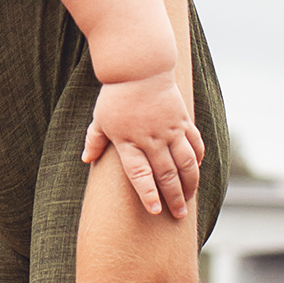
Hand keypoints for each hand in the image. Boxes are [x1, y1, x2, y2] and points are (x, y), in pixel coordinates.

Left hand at [82, 73, 203, 218]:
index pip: (139, 175)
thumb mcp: (100, 118)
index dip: (148, 194)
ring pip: (186, 163)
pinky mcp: (182, 121)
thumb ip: (94, 140)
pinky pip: (194, 143)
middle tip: (178, 214)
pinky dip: (198, 158)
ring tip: (190, 199)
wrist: (139, 67)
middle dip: (174, 197)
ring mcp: (169, 130)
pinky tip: (197, 169)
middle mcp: (151, 139)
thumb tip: (85, 158)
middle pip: (166, 174)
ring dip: (190, 183)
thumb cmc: (116, 95)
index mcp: (128, 142)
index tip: (155, 210)